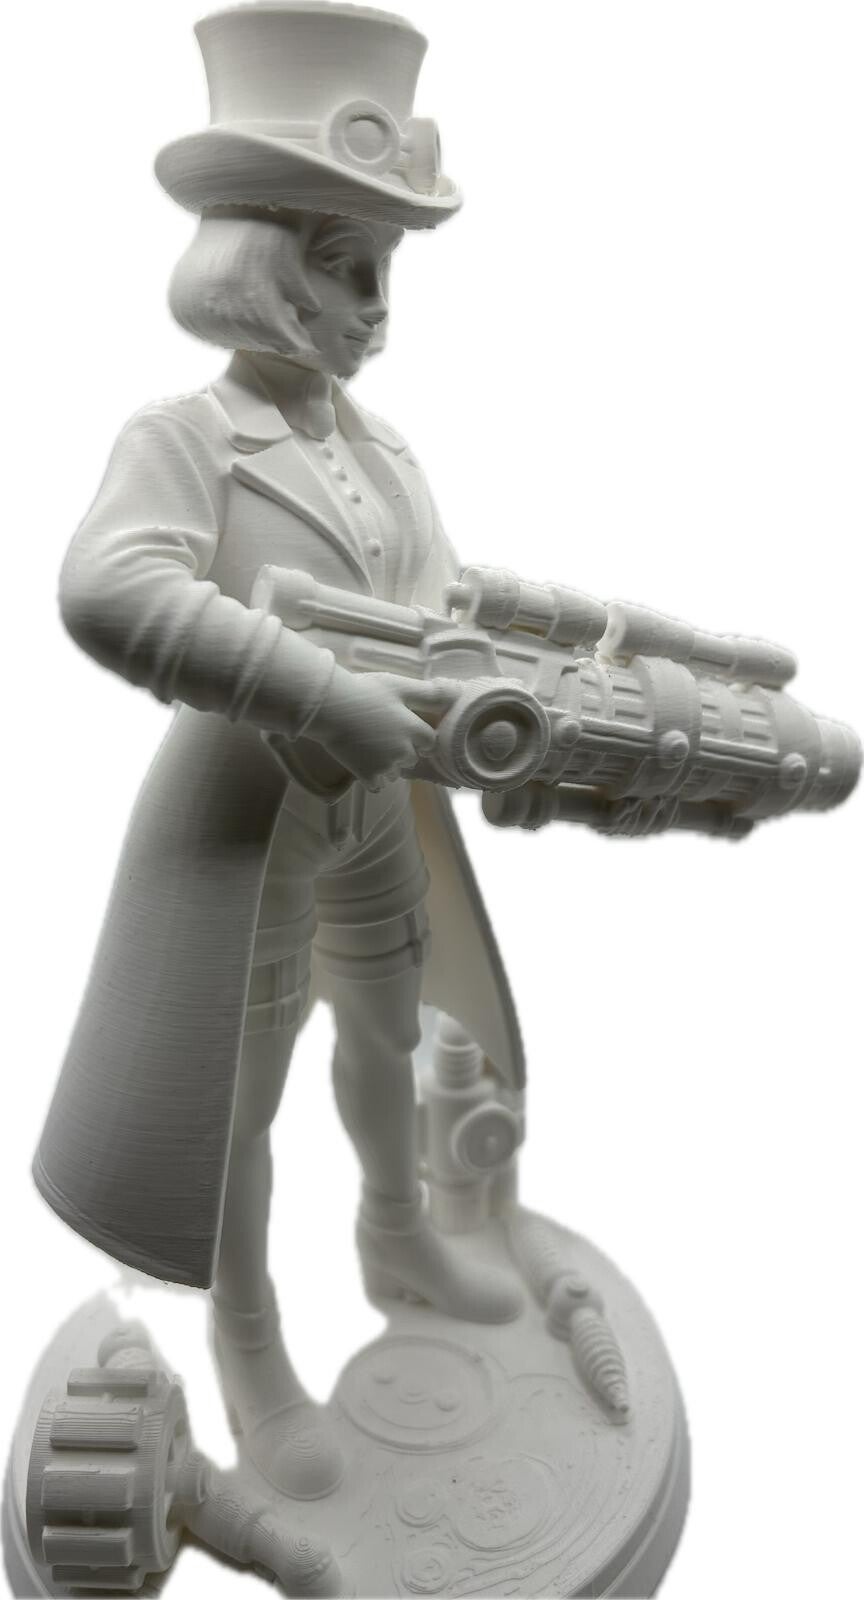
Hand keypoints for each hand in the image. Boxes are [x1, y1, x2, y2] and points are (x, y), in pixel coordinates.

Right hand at [306, 667, 444, 789]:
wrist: (329, 707)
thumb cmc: (364, 692)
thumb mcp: (399, 686)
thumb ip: (429, 694)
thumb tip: (459, 694)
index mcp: (414, 730)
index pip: (429, 741)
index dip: (417, 733)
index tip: (401, 724)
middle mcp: (404, 752)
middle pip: (411, 757)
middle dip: (402, 749)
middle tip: (380, 731)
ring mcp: (385, 766)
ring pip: (395, 771)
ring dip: (388, 763)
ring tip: (368, 743)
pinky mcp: (366, 775)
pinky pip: (378, 785)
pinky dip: (372, 776)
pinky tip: (361, 759)